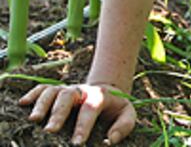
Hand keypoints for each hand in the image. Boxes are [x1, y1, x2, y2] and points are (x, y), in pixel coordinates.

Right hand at [19, 83, 135, 144]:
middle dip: (58, 113)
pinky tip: (23, 104)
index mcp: (100, 95)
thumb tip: (111, 139)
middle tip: (50, 131)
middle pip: (68, 96)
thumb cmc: (116, 109)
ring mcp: (68, 90)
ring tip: (33, 120)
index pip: (91, 108)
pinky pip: (43, 88)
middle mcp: (82, 91)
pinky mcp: (58, 91)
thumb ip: (124, 126)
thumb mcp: (127, 115)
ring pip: (53, 91)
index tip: (77, 143)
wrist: (108, 93)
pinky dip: (33, 94)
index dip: (83, 126)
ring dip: (42, 104)